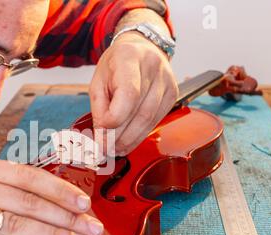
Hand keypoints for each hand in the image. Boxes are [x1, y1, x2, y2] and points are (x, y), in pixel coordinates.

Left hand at [89, 32, 178, 155]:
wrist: (140, 49)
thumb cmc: (116, 64)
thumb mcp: (98, 80)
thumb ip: (99, 108)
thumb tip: (101, 136)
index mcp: (130, 57)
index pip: (128, 94)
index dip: (114, 119)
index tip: (101, 134)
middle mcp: (153, 67)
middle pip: (139, 111)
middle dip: (120, 137)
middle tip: (105, 150)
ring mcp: (167, 81)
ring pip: (149, 120)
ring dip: (130, 140)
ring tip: (114, 149)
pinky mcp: (173, 94)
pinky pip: (155, 120)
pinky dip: (140, 135)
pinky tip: (128, 141)